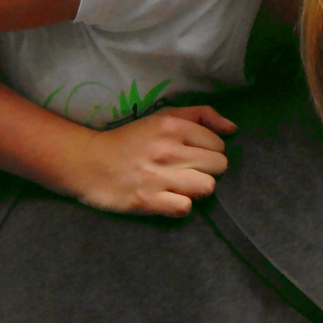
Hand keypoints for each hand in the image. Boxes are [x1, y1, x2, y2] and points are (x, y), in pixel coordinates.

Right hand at [65, 105, 235, 215]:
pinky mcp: (148, 200)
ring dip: (196, 188)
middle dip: (206, 169)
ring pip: (208, 187)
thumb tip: (233, 129)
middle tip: (187, 169)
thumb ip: (201, 115)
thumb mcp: (164, 117)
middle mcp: (168, 149)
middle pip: (218, 166)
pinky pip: (186, 207)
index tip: (192, 153)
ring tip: (179, 184)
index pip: (219, 144)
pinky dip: (180, 205)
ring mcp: (158, 177)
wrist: (88, 162)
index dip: (209, 150)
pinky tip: (168, 197)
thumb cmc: (131, 140)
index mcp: (172, 126)